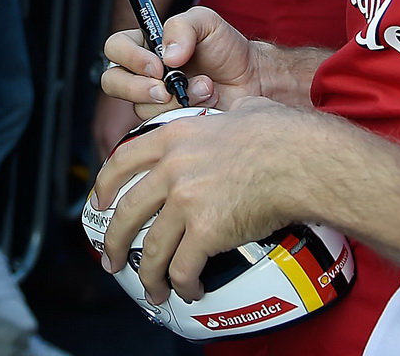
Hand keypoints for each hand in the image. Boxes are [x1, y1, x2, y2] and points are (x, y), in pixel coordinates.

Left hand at [93, 96, 328, 303]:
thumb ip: (226, 116)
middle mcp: (172, 169)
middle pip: (127, 211)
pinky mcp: (205, 231)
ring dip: (147, 274)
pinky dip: (182, 284)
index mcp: (174, 137)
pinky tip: (189, 290)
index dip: (105, 185)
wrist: (300, 160)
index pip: (123, 161)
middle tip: (110, 258)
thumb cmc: (282, 135)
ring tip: (151, 290)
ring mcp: (185, 201)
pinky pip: (182, 267)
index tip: (99, 202)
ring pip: (151, 247)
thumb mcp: (240, 111)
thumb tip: (239, 112)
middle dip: (114, 241)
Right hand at [100, 5, 263, 117]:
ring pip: (140, 106)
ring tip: (205, 88)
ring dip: (175, 99)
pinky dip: (185, 115)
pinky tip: (206, 104)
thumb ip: (182, 26)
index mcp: (145, 45)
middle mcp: (143, 73)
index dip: (130, 58)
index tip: (157, 65)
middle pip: (113, 82)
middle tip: (166, 89)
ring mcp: (154, 100)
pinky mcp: (166, 122)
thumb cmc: (226, 48)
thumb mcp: (206, 21)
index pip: (115, 48)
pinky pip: (160, 126)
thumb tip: (166, 56)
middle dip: (138, 88)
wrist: (252, 79)